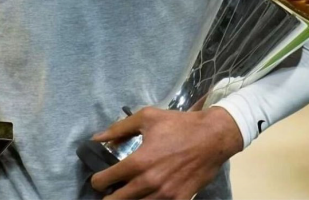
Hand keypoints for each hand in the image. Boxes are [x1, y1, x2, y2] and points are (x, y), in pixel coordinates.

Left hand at [90, 106, 242, 198]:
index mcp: (139, 162)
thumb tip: (97, 138)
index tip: (97, 180)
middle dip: (108, 197)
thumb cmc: (177, 125)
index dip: (98, 181)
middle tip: (107, 192)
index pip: (108, 179)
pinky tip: (144, 198)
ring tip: (124, 196)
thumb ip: (119, 128)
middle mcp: (149, 182)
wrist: (211, 137)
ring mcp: (165, 195)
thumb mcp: (146, 117)